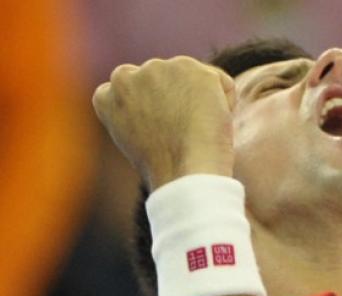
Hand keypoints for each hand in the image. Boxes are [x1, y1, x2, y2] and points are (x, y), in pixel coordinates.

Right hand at [93, 57, 235, 189]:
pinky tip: (214, 125)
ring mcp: (157, 68)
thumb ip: (143, 116)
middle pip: (167, 81)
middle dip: (179, 100)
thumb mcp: (141, 141)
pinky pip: (222, 84)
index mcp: (107, 96)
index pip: (133, 88)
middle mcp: (126, 75)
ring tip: (198, 132)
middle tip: (184, 135)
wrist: (186, 173)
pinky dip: (226, 104)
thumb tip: (167, 106)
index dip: (157, 109)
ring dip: (202, 102)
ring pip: (194, 80)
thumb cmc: (170, 169)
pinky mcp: (189, 68)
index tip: (164, 133)